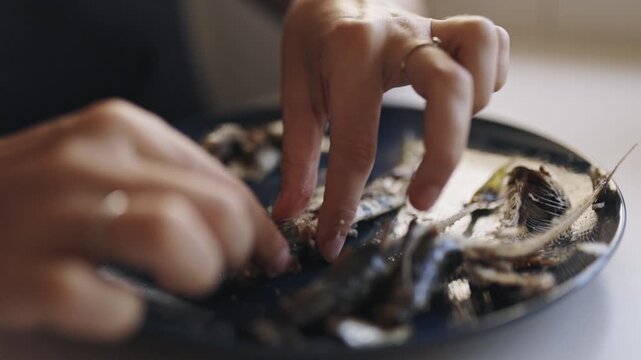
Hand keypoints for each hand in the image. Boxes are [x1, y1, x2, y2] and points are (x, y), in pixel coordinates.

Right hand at [0, 99, 289, 340]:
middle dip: (238, 252)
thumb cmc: (23, 203)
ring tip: (182, 286)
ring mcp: (51, 213)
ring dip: (196, 272)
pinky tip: (114, 311)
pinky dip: (122, 316)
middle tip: (224, 274)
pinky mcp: (20, 274)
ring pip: (172, 234)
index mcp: (116, 131)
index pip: (222, 177)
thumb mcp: (95, 168)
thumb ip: (160, 183)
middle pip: (213, 207)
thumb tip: (241, 230)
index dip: (258, 225)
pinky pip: (105, 299)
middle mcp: (88, 160)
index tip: (269, 253)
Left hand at [273, 0, 508, 260]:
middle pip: (448, 88)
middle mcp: (398, 35)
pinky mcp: (452, 26)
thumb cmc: (315, 43)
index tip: (334, 240)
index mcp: (350, 53)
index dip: (344, 200)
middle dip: (443, 155)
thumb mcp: (296, 92)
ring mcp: (431, 27)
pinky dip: (490, 75)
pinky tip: (464, 98)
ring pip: (480, 55)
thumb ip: (298, 153)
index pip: (355, 141)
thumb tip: (292, 213)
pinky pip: (493, 43)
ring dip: (472, 106)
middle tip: (420, 201)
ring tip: (445, 132)